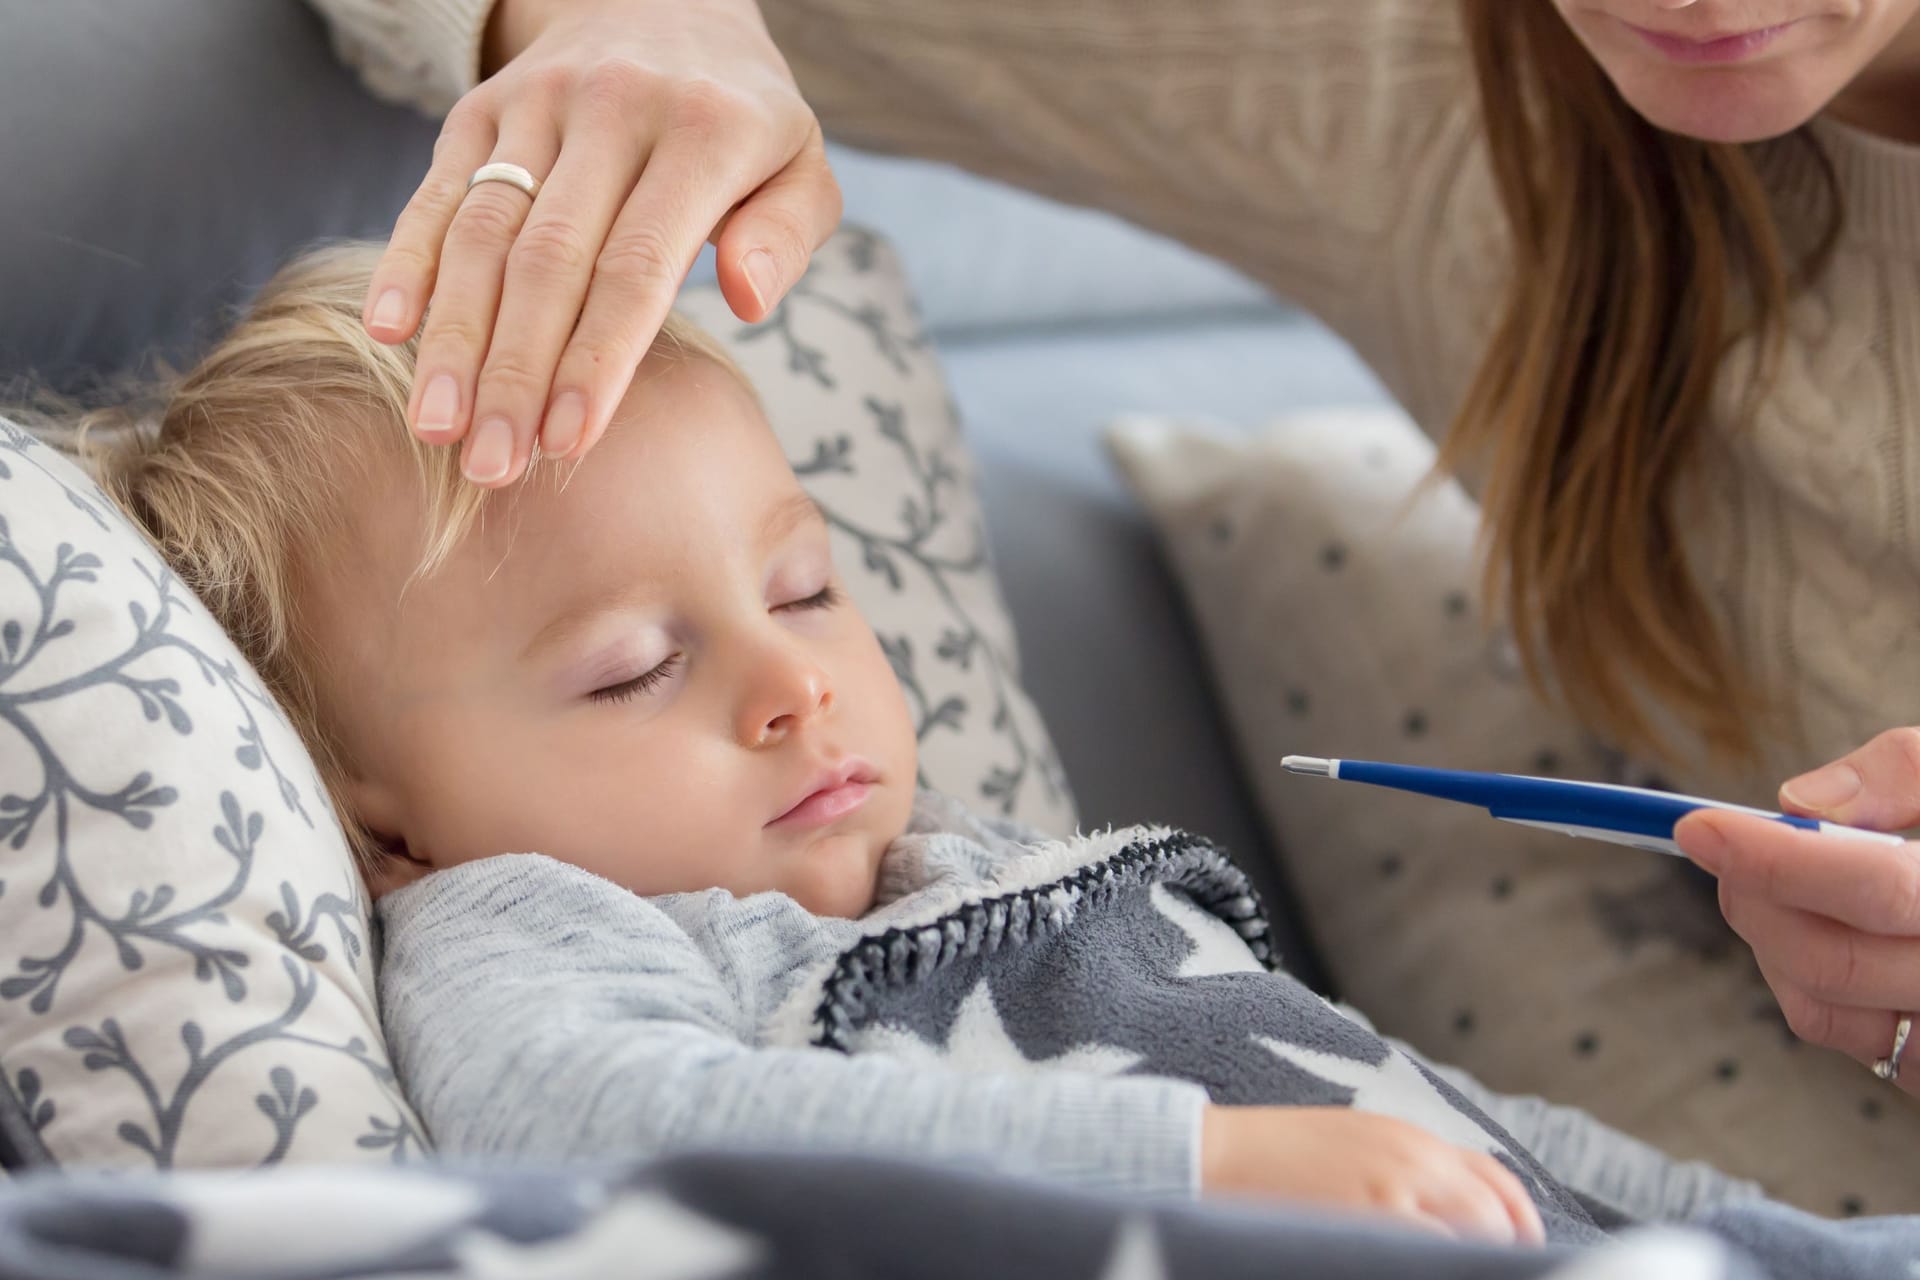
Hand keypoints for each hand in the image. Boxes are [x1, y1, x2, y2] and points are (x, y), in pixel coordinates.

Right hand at [362, 0, 841, 485]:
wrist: (666, 0)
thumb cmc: (746, 121)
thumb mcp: (802, 165)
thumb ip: (785, 235)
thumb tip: (747, 297)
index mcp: (704, 132)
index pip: (639, 264)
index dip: (598, 358)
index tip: (570, 442)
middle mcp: (613, 109)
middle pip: (548, 260)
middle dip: (515, 373)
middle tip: (492, 467)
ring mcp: (538, 104)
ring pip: (482, 233)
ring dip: (453, 337)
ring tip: (437, 429)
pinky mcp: (483, 108)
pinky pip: (437, 191)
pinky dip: (408, 262)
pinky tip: (387, 333)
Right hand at [1199, 1105, 1543, 1244]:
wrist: (1218, 1154)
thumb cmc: (1277, 1157)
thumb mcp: (1356, 1144)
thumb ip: (1408, 1169)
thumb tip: (1451, 1216)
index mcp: (1412, 1139)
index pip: (1499, 1183)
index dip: (1521, 1226)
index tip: (1521, 1254)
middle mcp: (1415, 1159)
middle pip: (1494, 1219)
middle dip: (1505, 1256)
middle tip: (1499, 1276)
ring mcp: (1394, 1193)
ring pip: (1473, 1241)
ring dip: (1471, 1262)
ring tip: (1453, 1271)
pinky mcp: (1369, 1221)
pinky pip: (1431, 1256)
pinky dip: (1440, 1266)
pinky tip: (1419, 1271)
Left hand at [1676, 728, 1919, 1094]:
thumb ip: (1902, 772)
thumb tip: (1797, 805)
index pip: (1878, 890)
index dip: (1777, 859)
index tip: (1697, 827)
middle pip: (1831, 961)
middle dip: (1754, 897)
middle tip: (1723, 845)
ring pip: (1818, 1006)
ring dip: (1769, 939)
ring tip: (1778, 882)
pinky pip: (1839, 1034)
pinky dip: (1800, 978)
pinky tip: (1813, 928)